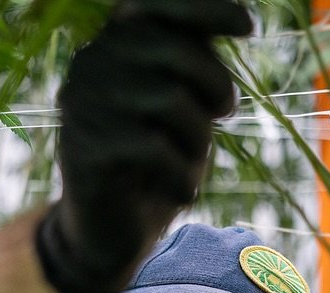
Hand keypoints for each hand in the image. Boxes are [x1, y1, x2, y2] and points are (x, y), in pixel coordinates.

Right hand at [35, 0, 252, 292]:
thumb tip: (239, 15)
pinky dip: (182, 177)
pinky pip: (155, 149)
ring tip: (193, 162)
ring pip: (170, 101)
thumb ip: (196, 61)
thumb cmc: (155, 162)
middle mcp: (89, 63)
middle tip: (224, 113)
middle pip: (175, 52)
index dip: (206, 7)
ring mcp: (81, 105)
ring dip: (198, 139)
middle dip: (215, 85)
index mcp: (112, 42)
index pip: (157, 2)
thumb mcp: (184, 105)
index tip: (248, 27)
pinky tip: (182, 194)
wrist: (111, 233)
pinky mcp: (83, 149)